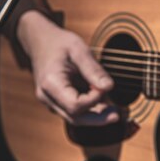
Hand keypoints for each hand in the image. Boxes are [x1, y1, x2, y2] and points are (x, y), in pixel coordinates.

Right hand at [17, 10, 118, 125]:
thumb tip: (109, 87)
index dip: (94, 99)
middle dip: (98, 118)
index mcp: (50, 83)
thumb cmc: (59, 43)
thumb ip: (93, 69)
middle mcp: (47, 97)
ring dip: (96, 116)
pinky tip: (105, 103)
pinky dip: (90, 109)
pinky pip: (74, 111)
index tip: (106, 87)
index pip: (75, 104)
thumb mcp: (79, 49)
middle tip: (118, 114)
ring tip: (115, 109)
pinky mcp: (57, 101)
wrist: (41, 42)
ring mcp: (51, 101)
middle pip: (74, 117)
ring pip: (75, 117)